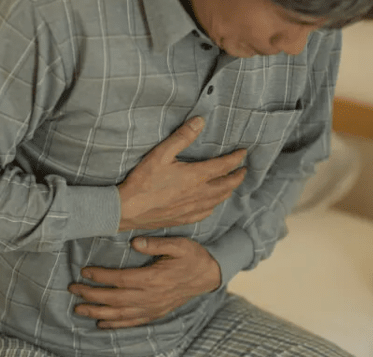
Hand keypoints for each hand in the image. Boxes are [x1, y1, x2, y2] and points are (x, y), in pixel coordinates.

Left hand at [68, 237, 221, 328]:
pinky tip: (101, 324)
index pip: (121, 280)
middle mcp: (151, 297)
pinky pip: (132, 322)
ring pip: (120, 314)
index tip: (84, 272)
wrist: (209, 276)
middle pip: (115, 299)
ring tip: (78, 309)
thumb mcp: (179, 245)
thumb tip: (135, 241)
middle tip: (72, 289)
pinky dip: (115, 325)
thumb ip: (157, 244)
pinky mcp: (156, 313)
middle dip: (91, 295)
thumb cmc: (192, 257)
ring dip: (98, 312)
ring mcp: (153, 308)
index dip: (101, 277)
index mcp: (154, 279)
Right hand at [118, 116, 246, 231]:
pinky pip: (206, 213)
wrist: (128, 209)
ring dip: (228, 191)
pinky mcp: (184, 218)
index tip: (243, 153)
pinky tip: (212, 204)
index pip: (224, 165)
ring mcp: (193, 208)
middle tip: (244, 170)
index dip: (236, 158)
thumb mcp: (161, 154)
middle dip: (238, 177)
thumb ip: (182, 137)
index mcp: (195, 176)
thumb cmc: (143, 181)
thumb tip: (200, 121)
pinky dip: (213, 205)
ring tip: (231, 185)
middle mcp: (199, 194)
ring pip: (218, 200)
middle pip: (227, 185)